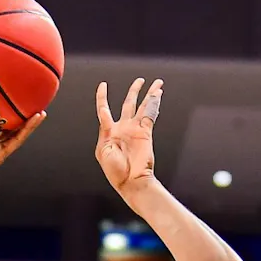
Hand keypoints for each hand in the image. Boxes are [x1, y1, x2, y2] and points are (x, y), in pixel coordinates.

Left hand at [95, 77, 162, 193]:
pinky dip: (154, 104)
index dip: (103, 97)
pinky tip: (157, 94)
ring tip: (155, 84)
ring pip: (143, 107)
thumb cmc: (114, 170)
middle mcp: (123, 128)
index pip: (104, 109)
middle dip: (134, 91)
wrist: (130, 181)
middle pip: (128, 104)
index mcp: (108, 132)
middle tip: (140, 80)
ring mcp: (135, 129)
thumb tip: (104, 111)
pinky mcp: (146, 133)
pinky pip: (150, 115)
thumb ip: (104, 130)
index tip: (103, 85)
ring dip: (149, 94)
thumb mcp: (103, 150)